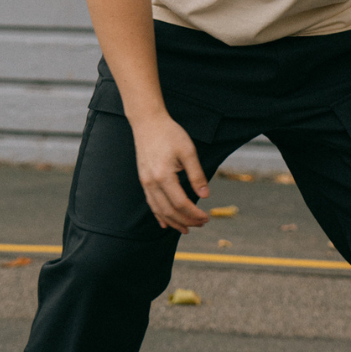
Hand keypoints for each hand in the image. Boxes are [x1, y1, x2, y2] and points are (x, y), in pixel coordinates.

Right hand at [131, 112, 209, 233]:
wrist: (147, 122)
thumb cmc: (169, 133)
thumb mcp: (188, 151)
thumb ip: (197, 175)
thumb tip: (205, 195)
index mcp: (164, 176)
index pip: (181, 203)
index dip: (194, 214)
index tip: (207, 217)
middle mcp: (152, 183)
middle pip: (170, 211)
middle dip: (186, 221)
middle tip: (201, 224)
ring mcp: (145, 182)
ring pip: (159, 210)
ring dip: (173, 222)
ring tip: (186, 229)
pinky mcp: (143, 180)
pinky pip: (151, 203)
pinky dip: (159, 215)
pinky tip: (165, 223)